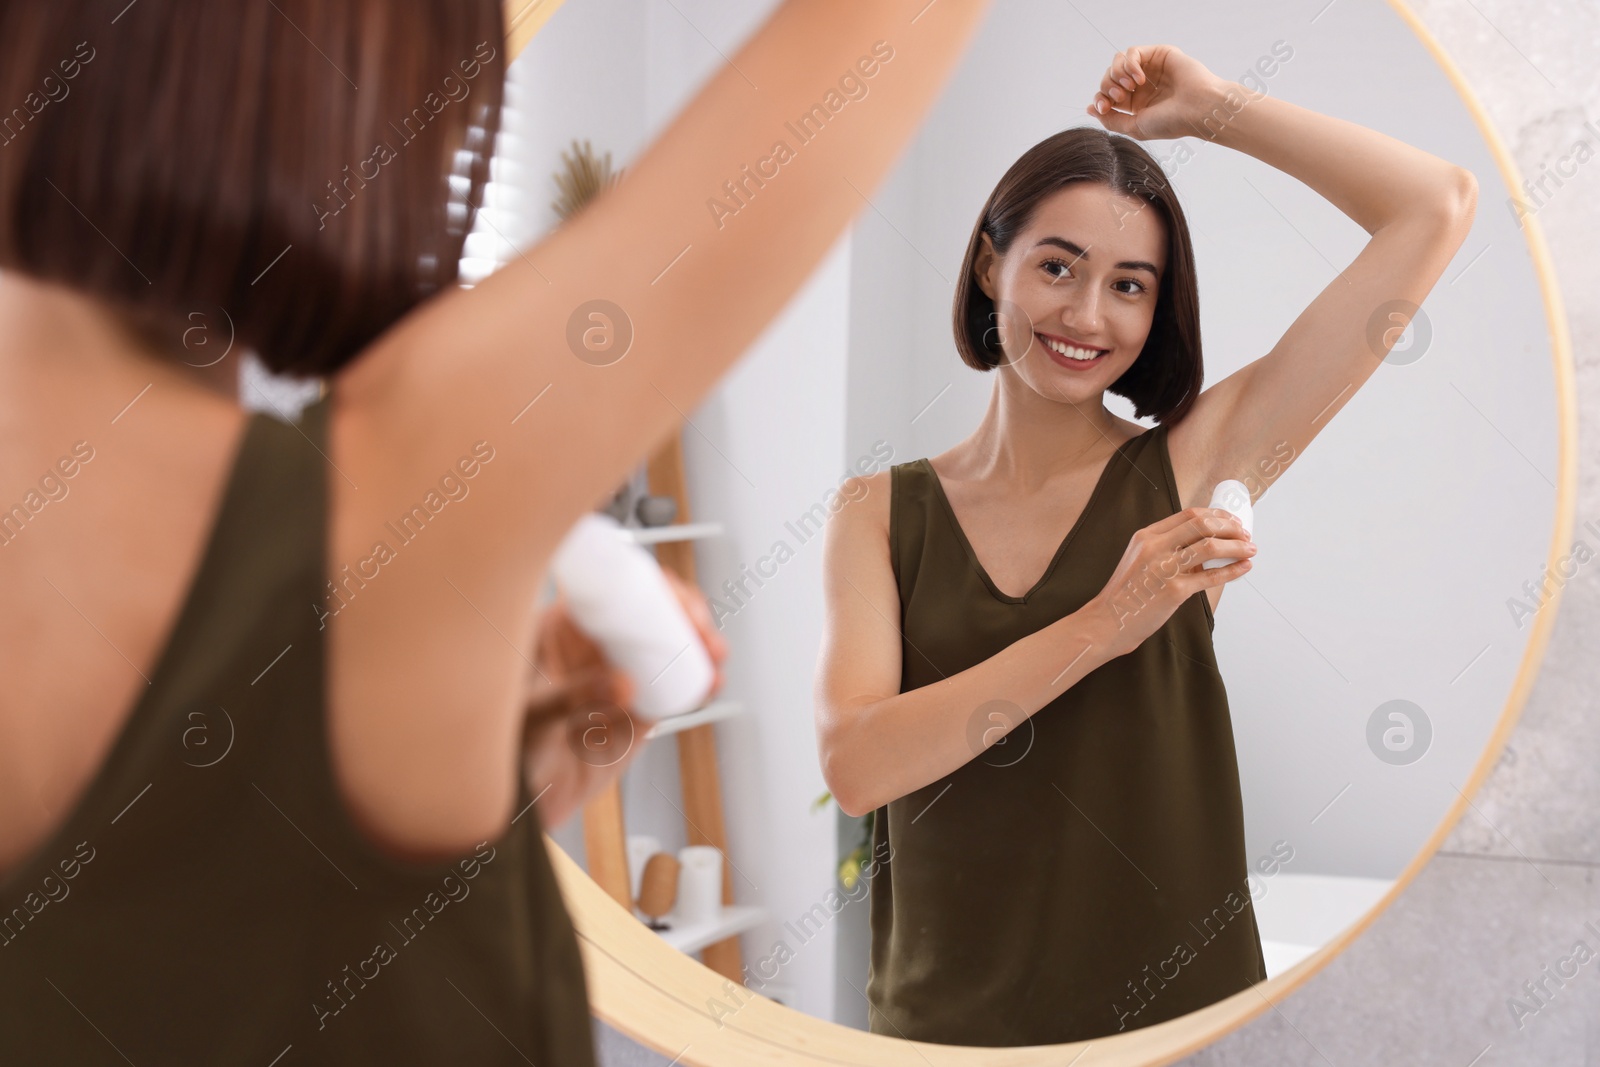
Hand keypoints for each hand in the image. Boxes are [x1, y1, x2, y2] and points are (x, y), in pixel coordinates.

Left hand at [521, 567, 729, 828]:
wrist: (517, 805)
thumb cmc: (502, 747)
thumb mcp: (528, 715)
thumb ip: (569, 697)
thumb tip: (626, 684)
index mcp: (560, 627)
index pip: (610, 588)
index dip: (647, 583)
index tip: (671, 596)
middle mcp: (593, 646)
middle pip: (648, 610)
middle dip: (684, 611)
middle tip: (701, 628)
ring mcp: (618, 678)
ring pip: (668, 647)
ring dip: (699, 644)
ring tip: (715, 655)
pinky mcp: (639, 712)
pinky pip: (674, 690)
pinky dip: (698, 683)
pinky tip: (712, 683)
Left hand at [1085, 45, 1229, 141]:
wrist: (1198, 109)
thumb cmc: (1170, 122)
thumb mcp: (1134, 127)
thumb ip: (1111, 120)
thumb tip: (1090, 109)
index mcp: (1136, 104)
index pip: (1106, 96)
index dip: (1100, 100)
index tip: (1105, 107)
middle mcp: (1141, 86)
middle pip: (1108, 78)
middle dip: (1107, 87)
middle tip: (1120, 97)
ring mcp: (1150, 69)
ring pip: (1118, 62)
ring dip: (1117, 74)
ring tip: (1130, 87)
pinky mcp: (1158, 54)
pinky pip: (1132, 52)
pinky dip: (1130, 64)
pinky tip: (1140, 78)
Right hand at [1085, 506, 1254, 658]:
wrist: (1108, 620)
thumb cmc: (1127, 593)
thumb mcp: (1139, 558)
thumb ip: (1165, 547)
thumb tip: (1202, 542)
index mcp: (1147, 535)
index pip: (1189, 515)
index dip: (1217, 515)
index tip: (1232, 521)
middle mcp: (1156, 547)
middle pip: (1203, 525)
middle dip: (1231, 528)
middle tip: (1245, 536)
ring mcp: (1165, 568)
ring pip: (1211, 547)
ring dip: (1237, 547)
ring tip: (1250, 550)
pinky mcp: (1174, 591)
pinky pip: (1210, 576)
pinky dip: (1232, 570)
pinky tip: (1244, 567)